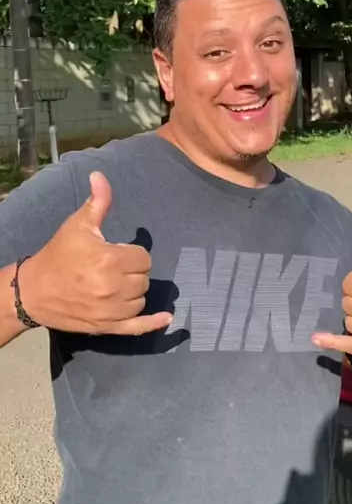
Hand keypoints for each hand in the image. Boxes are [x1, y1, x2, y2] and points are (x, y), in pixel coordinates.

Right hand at [20, 172, 171, 335]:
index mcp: (110, 260)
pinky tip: (167, 318)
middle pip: (144, 278)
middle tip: (111, 268)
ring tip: (114, 285)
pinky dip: (154, 323)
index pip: (144, 258)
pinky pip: (138, 327)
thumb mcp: (77, 225)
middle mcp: (114, 287)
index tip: (116, 253)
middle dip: (132, 271)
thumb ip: (97, 202)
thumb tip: (100, 175)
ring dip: (133, 292)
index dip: (132, 254)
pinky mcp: (108, 327)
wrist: (33, 291)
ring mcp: (112, 311)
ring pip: (141, 300)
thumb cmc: (58, 255)